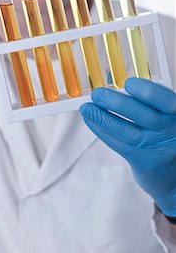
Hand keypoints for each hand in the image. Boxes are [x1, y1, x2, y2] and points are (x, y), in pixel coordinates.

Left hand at [80, 78, 175, 216]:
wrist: (172, 170)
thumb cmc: (163, 131)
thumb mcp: (163, 113)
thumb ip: (144, 100)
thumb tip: (110, 82)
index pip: (165, 100)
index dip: (146, 91)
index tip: (128, 84)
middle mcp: (171, 130)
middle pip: (144, 116)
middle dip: (117, 103)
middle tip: (97, 94)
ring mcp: (158, 147)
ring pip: (128, 132)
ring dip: (103, 118)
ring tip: (86, 108)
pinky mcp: (144, 161)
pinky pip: (119, 144)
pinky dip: (102, 131)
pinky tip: (91, 120)